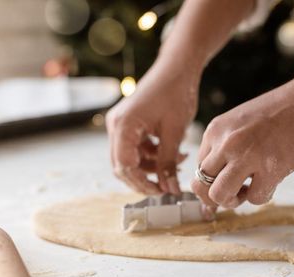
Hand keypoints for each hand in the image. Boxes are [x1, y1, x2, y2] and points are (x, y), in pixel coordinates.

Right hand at [106, 61, 200, 194]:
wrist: (177, 68)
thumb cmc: (176, 93)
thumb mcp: (174, 133)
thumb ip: (168, 163)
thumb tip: (169, 190)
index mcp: (123, 126)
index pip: (124, 166)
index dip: (142, 183)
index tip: (161, 191)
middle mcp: (116, 125)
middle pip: (122, 165)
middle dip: (144, 179)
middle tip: (166, 187)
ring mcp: (121, 124)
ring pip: (130, 159)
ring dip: (152, 167)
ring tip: (177, 163)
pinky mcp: (129, 124)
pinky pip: (136, 148)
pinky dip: (152, 155)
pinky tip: (173, 154)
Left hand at [191, 82, 293, 208]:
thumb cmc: (280, 113)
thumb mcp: (240, 123)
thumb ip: (225, 146)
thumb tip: (217, 181)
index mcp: (216, 131)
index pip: (199, 167)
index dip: (211, 182)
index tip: (227, 183)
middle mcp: (226, 143)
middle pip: (201, 185)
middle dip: (216, 196)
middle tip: (234, 193)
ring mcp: (247, 156)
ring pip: (219, 196)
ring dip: (233, 201)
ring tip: (248, 190)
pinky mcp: (271, 168)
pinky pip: (255, 199)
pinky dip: (263, 196)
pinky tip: (272, 182)